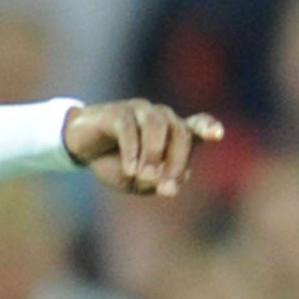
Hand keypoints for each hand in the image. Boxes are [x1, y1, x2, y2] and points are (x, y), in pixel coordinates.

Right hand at [61, 99, 223, 197]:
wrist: (81, 149)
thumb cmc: (115, 163)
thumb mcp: (137, 182)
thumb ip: (156, 183)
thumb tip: (168, 186)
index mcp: (173, 132)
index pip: (197, 125)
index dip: (208, 128)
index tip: (217, 136)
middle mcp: (162, 117)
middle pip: (180, 132)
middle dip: (176, 161)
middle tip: (165, 188)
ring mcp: (140, 111)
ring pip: (157, 126)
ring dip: (154, 155)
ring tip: (143, 178)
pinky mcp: (116, 113)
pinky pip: (129, 129)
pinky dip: (132, 150)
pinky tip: (129, 170)